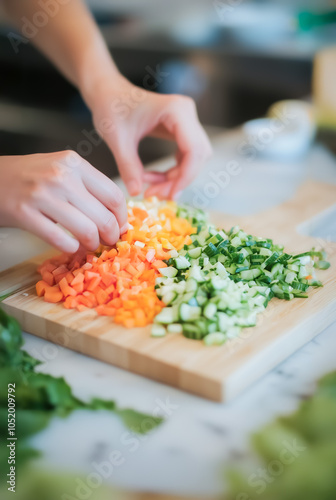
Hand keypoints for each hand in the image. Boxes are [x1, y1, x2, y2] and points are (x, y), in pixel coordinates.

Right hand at [0, 151, 126, 252]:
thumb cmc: (30, 176)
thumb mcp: (62, 169)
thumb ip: (88, 187)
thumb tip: (116, 217)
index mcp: (74, 163)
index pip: (113, 195)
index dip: (121, 217)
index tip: (120, 227)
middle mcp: (61, 176)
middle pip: (103, 216)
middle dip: (111, 235)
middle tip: (108, 242)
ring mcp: (42, 195)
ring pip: (86, 230)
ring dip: (92, 244)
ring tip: (89, 246)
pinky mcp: (25, 214)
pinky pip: (60, 240)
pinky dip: (70, 249)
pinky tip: (70, 247)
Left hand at [88, 76, 212, 199]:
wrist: (107, 92)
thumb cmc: (111, 107)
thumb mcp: (116, 139)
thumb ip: (128, 166)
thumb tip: (136, 192)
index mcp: (176, 110)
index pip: (194, 150)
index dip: (186, 176)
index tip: (169, 195)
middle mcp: (186, 114)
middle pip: (198, 156)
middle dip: (179, 180)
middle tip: (154, 194)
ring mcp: (186, 122)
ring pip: (194, 159)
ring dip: (175, 178)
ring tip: (149, 186)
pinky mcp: (181, 130)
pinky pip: (185, 157)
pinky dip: (172, 171)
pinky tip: (151, 177)